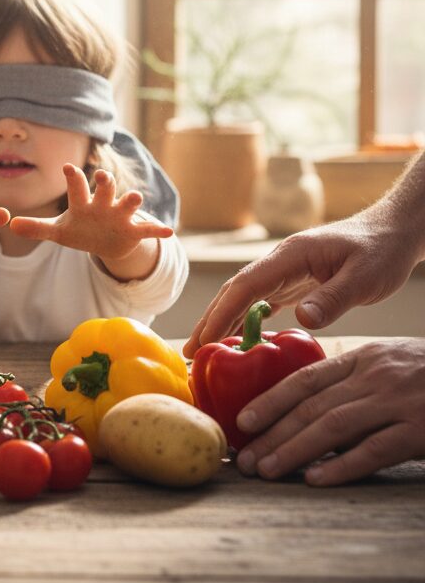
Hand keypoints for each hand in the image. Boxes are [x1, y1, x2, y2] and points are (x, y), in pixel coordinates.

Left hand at [9, 165, 172, 260]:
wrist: (107, 243)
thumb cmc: (81, 231)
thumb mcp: (58, 232)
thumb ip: (36, 228)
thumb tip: (11, 225)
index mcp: (83, 203)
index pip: (77, 187)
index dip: (72, 177)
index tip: (66, 166)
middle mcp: (103, 204)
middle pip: (105, 187)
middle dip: (104, 181)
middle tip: (101, 175)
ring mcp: (120, 216)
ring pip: (128, 203)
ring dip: (132, 200)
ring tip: (136, 197)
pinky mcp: (134, 231)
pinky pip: (147, 230)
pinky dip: (157, 230)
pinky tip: (168, 231)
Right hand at [183, 212, 419, 357]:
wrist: (393, 231)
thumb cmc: (381, 250)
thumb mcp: (365, 277)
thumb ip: (332, 298)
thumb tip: (299, 320)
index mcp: (290, 256)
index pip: (245, 285)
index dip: (222, 313)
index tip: (206, 339)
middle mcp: (279, 262)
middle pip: (234, 291)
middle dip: (210, 320)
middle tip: (189, 351)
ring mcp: (284, 271)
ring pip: (243, 297)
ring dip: (222, 321)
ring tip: (203, 349)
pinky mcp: (293, 282)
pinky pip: (260, 302)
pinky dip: (244, 320)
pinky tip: (237, 338)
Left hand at [233, 339, 424, 485]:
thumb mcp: (392, 365)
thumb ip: (354, 381)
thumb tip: (307, 407)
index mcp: (364, 359)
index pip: (304, 379)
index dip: (269, 400)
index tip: (242, 422)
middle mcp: (375, 376)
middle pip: (311, 406)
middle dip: (272, 433)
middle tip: (243, 460)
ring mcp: (399, 402)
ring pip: (333, 426)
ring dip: (294, 450)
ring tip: (267, 471)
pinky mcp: (422, 429)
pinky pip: (375, 449)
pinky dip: (342, 465)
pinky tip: (316, 479)